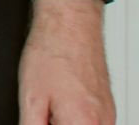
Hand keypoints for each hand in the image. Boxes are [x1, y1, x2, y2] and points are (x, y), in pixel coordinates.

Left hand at [18, 0, 113, 124]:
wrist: (70, 23)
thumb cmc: (52, 52)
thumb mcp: (30, 98)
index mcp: (83, 123)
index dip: (46, 124)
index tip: (40, 117)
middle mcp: (103, 122)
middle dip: (55, 123)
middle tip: (45, 107)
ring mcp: (108, 113)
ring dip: (65, 120)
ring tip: (53, 98)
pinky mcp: (108, 105)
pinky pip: (91, 120)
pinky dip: (75, 114)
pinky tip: (62, 96)